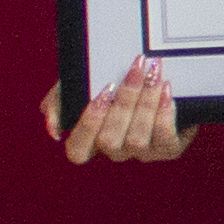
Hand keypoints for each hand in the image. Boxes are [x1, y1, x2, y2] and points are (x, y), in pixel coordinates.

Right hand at [46, 66, 196, 162]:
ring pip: (137, 139)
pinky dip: (165, 113)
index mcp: (90, 140)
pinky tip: (166, 89)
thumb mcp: (82, 83)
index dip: (87, 126)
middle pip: (109, 141)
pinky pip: (165, 139)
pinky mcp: (169, 149)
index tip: (101, 93)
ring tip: (153, 73)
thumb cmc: (112, 79)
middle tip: (135, 69)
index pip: (77, 152)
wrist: (156, 74)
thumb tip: (54, 130)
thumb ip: (60, 100)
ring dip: (146, 103)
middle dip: (123, 102)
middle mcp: (115, 151)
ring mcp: (142, 153)